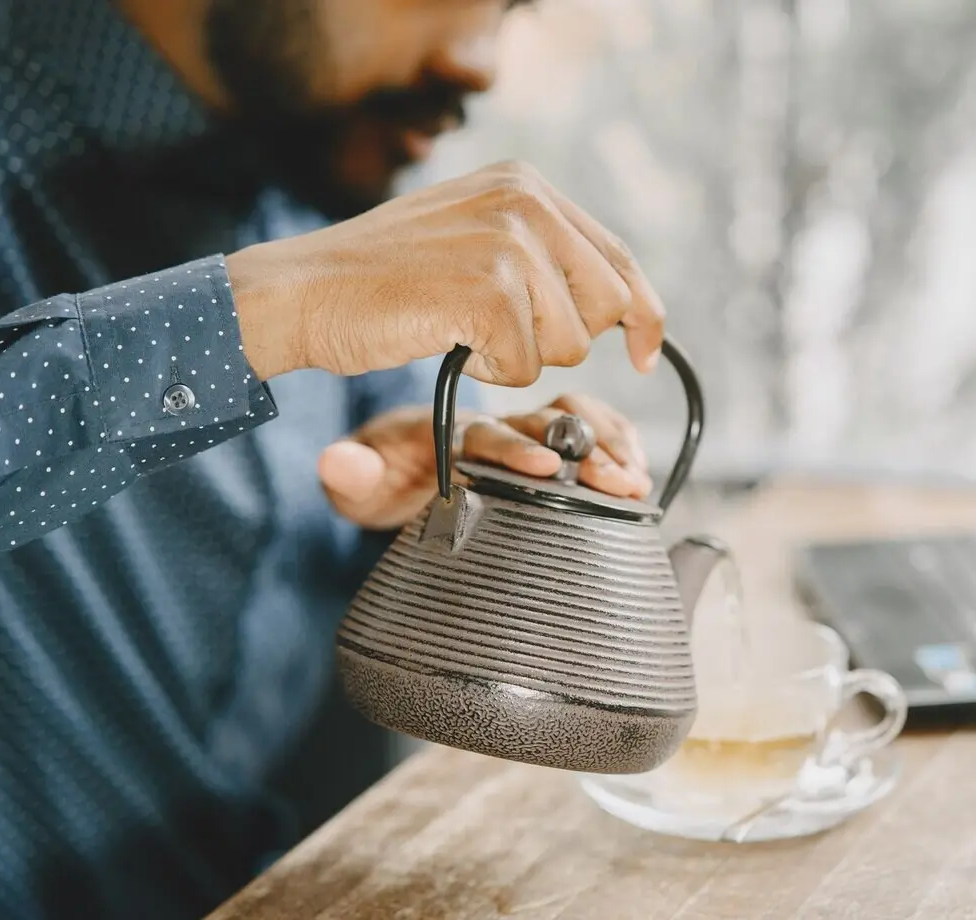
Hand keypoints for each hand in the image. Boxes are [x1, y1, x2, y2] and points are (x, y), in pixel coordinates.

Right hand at [226, 160, 664, 385]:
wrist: (303, 290)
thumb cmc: (385, 279)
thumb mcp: (474, 237)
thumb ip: (542, 253)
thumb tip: (623, 301)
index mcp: (527, 184)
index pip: (619, 257)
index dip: (644, 314)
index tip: (648, 355)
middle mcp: (525, 201)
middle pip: (608, 306)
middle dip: (566, 340)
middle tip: (503, 334)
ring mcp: (508, 242)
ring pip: (571, 343)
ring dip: (521, 357)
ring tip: (463, 327)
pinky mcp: (489, 291)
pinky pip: (526, 366)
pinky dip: (490, 371)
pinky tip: (448, 340)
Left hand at [318, 394, 651, 530]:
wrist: (399, 457)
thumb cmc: (384, 472)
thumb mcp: (357, 482)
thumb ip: (350, 474)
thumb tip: (337, 460)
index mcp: (451, 430)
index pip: (486, 433)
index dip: (515, 449)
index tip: (542, 467)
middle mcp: (497, 421)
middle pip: (548, 425)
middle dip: (585, 452)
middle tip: (616, 479)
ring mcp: (526, 428)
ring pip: (578, 421)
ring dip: (610, 445)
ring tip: (635, 478)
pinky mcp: (548, 439)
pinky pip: (594, 427)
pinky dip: (620, 439)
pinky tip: (638, 464)